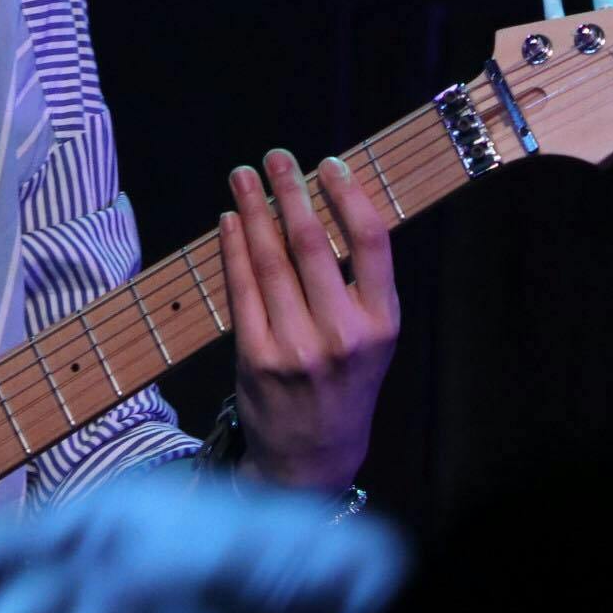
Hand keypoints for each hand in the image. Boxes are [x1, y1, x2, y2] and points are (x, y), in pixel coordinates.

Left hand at [221, 149, 399, 490]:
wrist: (311, 455)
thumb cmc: (343, 381)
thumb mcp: (371, 339)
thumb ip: (357, 284)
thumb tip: (326, 205)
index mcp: (383, 324)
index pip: (371, 243)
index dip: (348, 195)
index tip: (328, 163)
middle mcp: (344, 335)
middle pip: (312, 243)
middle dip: (290, 191)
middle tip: (276, 156)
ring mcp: (297, 348)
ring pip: (271, 260)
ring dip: (254, 209)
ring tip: (243, 176)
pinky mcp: (256, 358)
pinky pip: (241, 288)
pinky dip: (232, 247)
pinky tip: (230, 219)